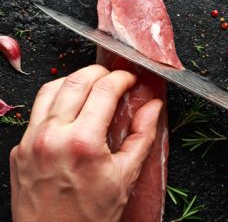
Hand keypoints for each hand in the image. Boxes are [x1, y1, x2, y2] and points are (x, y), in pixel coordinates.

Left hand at [10, 65, 162, 221]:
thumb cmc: (92, 215)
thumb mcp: (126, 175)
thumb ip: (142, 135)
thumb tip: (153, 106)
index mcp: (83, 142)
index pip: (104, 90)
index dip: (122, 78)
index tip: (130, 80)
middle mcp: (52, 135)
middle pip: (77, 81)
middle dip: (100, 73)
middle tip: (114, 79)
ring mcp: (31, 140)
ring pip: (52, 87)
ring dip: (76, 80)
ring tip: (93, 86)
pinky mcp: (21, 146)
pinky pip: (38, 108)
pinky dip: (57, 97)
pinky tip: (71, 105)